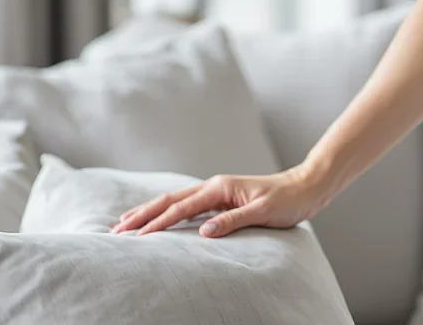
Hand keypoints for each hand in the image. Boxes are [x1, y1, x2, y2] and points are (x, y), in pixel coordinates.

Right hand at [111, 166, 330, 237]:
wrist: (305, 187)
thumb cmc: (287, 200)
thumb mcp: (263, 212)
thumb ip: (233, 221)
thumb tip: (204, 232)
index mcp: (219, 188)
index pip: (181, 207)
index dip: (157, 222)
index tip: (135, 235)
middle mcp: (214, 187)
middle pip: (170, 200)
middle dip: (142, 214)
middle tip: (117, 229)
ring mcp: (216, 192)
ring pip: (175, 201)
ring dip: (150, 212)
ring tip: (127, 223)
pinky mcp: (221, 200)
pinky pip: (188, 207)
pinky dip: (169, 213)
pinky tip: (159, 220)